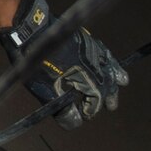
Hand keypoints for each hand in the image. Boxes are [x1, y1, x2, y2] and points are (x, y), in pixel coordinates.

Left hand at [0, 0, 127, 128]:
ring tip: (122, 82)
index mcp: (83, 74)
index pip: (96, 96)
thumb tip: (75, 122)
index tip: (86, 115)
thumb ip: (62, 107)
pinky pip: (102, 49)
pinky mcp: (83, 38)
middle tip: (112, 106)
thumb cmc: (34, 60)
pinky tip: (108, 61)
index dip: (92, 108)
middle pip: (106, 81)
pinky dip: (108, 58)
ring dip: (114, 76)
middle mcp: (91, 60)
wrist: (28, 28)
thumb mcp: (44, 88)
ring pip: (108, 63)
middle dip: (108, 95)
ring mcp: (89, 47)